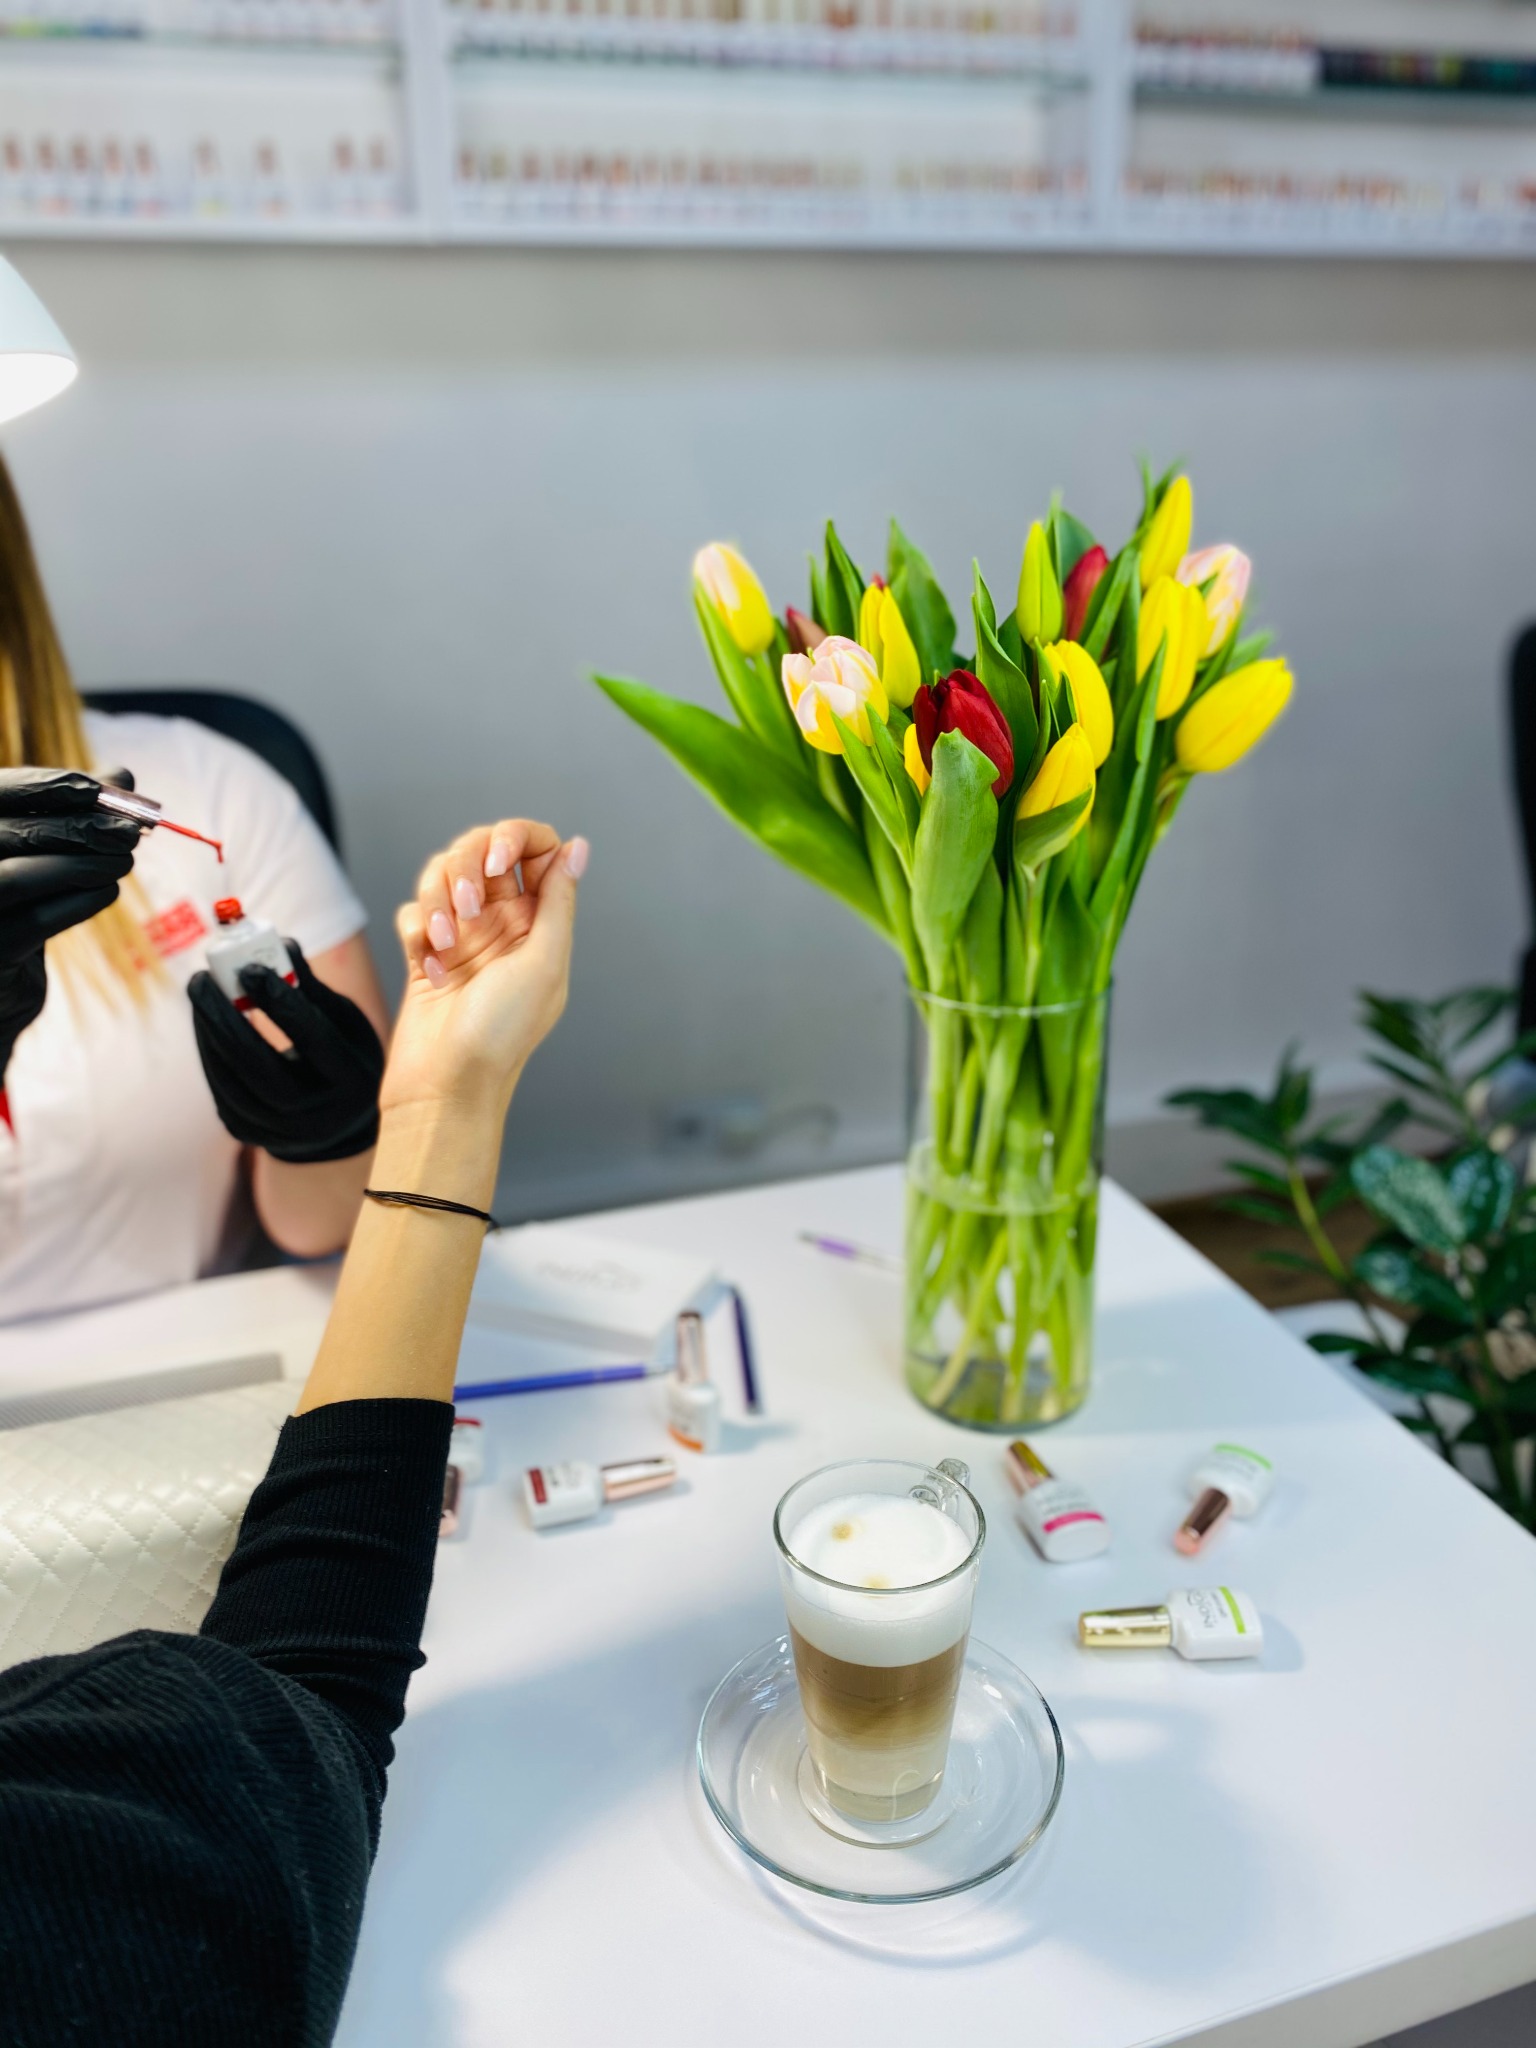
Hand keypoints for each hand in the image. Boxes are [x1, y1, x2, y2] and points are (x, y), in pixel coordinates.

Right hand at [0, 767, 142, 1081]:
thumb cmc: (19, 901)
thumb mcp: (42, 850)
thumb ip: (75, 811)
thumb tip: (122, 777)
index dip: (49, 786)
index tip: (103, 788)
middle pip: (11, 834)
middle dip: (79, 827)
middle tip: (131, 830)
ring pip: (16, 878)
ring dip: (81, 864)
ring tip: (124, 860)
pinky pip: (35, 923)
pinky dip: (80, 902)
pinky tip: (108, 890)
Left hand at [188, 942, 384, 1162]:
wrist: (337, 1126)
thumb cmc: (344, 1057)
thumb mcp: (347, 1023)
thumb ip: (314, 989)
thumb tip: (281, 945)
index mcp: (351, 1080)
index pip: (313, 1037)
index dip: (280, 1001)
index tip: (249, 966)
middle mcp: (317, 1114)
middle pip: (260, 1065)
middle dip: (225, 1017)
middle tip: (202, 978)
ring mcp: (280, 1131)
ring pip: (232, 1079)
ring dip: (208, 1031)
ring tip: (200, 992)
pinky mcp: (250, 1135)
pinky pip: (221, 1089)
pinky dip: (209, 1051)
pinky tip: (205, 1022)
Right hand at [384, 818, 585, 1116]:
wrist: (444, 1086)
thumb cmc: (499, 1035)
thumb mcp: (543, 964)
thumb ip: (559, 902)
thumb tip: (578, 848)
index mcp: (541, 924)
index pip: (537, 849)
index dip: (515, 839)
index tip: (497, 864)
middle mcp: (505, 924)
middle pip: (482, 850)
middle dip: (465, 864)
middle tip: (465, 906)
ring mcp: (464, 936)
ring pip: (443, 874)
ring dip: (437, 899)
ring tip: (444, 944)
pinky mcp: (425, 952)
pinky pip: (415, 911)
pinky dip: (417, 928)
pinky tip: (428, 965)